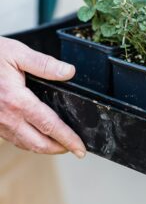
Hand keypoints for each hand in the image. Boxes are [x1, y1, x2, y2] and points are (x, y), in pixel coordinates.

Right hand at [0, 36, 85, 157]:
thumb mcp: (17, 53)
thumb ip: (44, 64)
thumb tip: (68, 72)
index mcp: (17, 101)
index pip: (50, 126)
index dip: (68, 139)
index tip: (80, 148)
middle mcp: (7, 117)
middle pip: (39, 143)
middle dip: (60, 149)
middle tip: (76, 149)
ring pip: (26, 144)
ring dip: (45, 148)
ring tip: (60, 145)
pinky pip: (14, 139)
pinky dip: (30, 143)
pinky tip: (37, 137)